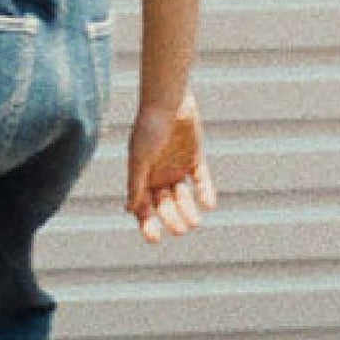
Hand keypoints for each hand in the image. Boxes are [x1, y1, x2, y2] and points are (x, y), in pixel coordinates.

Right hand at [126, 90, 216, 245]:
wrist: (168, 101)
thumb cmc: (149, 127)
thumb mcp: (139, 158)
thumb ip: (136, 184)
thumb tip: (130, 209)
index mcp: (141, 176)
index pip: (143, 206)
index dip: (147, 223)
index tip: (154, 238)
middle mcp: (158, 174)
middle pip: (164, 204)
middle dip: (171, 218)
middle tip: (181, 229)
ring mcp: (177, 166)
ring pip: (183, 195)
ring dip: (188, 209)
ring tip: (195, 223)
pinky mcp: (194, 157)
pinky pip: (200, 178)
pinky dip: (205, 191)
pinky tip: (209, 204)